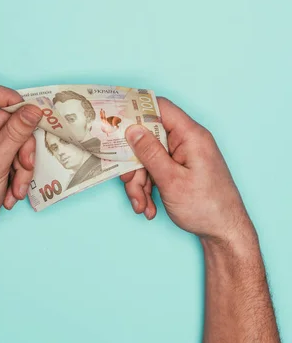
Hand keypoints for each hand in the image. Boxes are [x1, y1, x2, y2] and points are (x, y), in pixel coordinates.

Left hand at [0, 82, 41, 232]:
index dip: (9, 98)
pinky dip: (16, 171)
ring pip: (14, 139)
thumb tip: (34, 110)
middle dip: (20, 147)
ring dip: (21, 163)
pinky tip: (12, 190)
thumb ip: (16, 131)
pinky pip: (12, 153)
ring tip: (17, 186)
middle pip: (7, 121)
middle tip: (26, 165)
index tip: (29, 111)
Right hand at [121, 98, 254, 243]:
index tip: (116, 123)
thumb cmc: (206, 207)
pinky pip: (157, 169)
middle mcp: (188, 141)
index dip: (136, 110)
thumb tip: (132, 128)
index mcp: (191, 135)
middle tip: (129, 184)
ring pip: (149, 157)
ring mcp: (184, 155)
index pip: (160, 107)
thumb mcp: (171, 180)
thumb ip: (150, 153)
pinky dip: (149, 187)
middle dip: (135, 164)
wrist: (226, 234)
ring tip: (142, 205)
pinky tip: (149, 206)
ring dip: (140, 182)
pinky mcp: (181, 169)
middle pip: (149, 138)